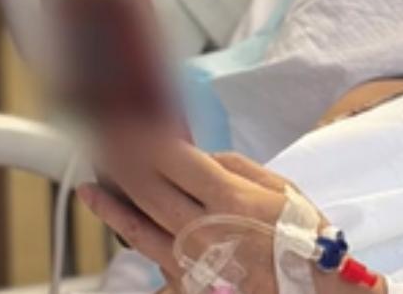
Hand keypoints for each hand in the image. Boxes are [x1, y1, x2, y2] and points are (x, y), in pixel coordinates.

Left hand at [78, 127, 382, 293]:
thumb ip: (235, 167)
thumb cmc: (302, 237)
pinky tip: (117, 227)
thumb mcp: (279, 187)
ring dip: (111, 203)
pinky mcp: (188, 282)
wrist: (312, 288)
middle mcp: (202, 227)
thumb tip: (201, 159)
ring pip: (137, 227)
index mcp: (228, 196)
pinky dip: (132, 241)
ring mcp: (191, 259)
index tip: (127, 124)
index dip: (144, 139)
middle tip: (102, 144)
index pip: (172, 159)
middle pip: (146, 188)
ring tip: (91, 187)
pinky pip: (152, 260)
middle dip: (120, 162)